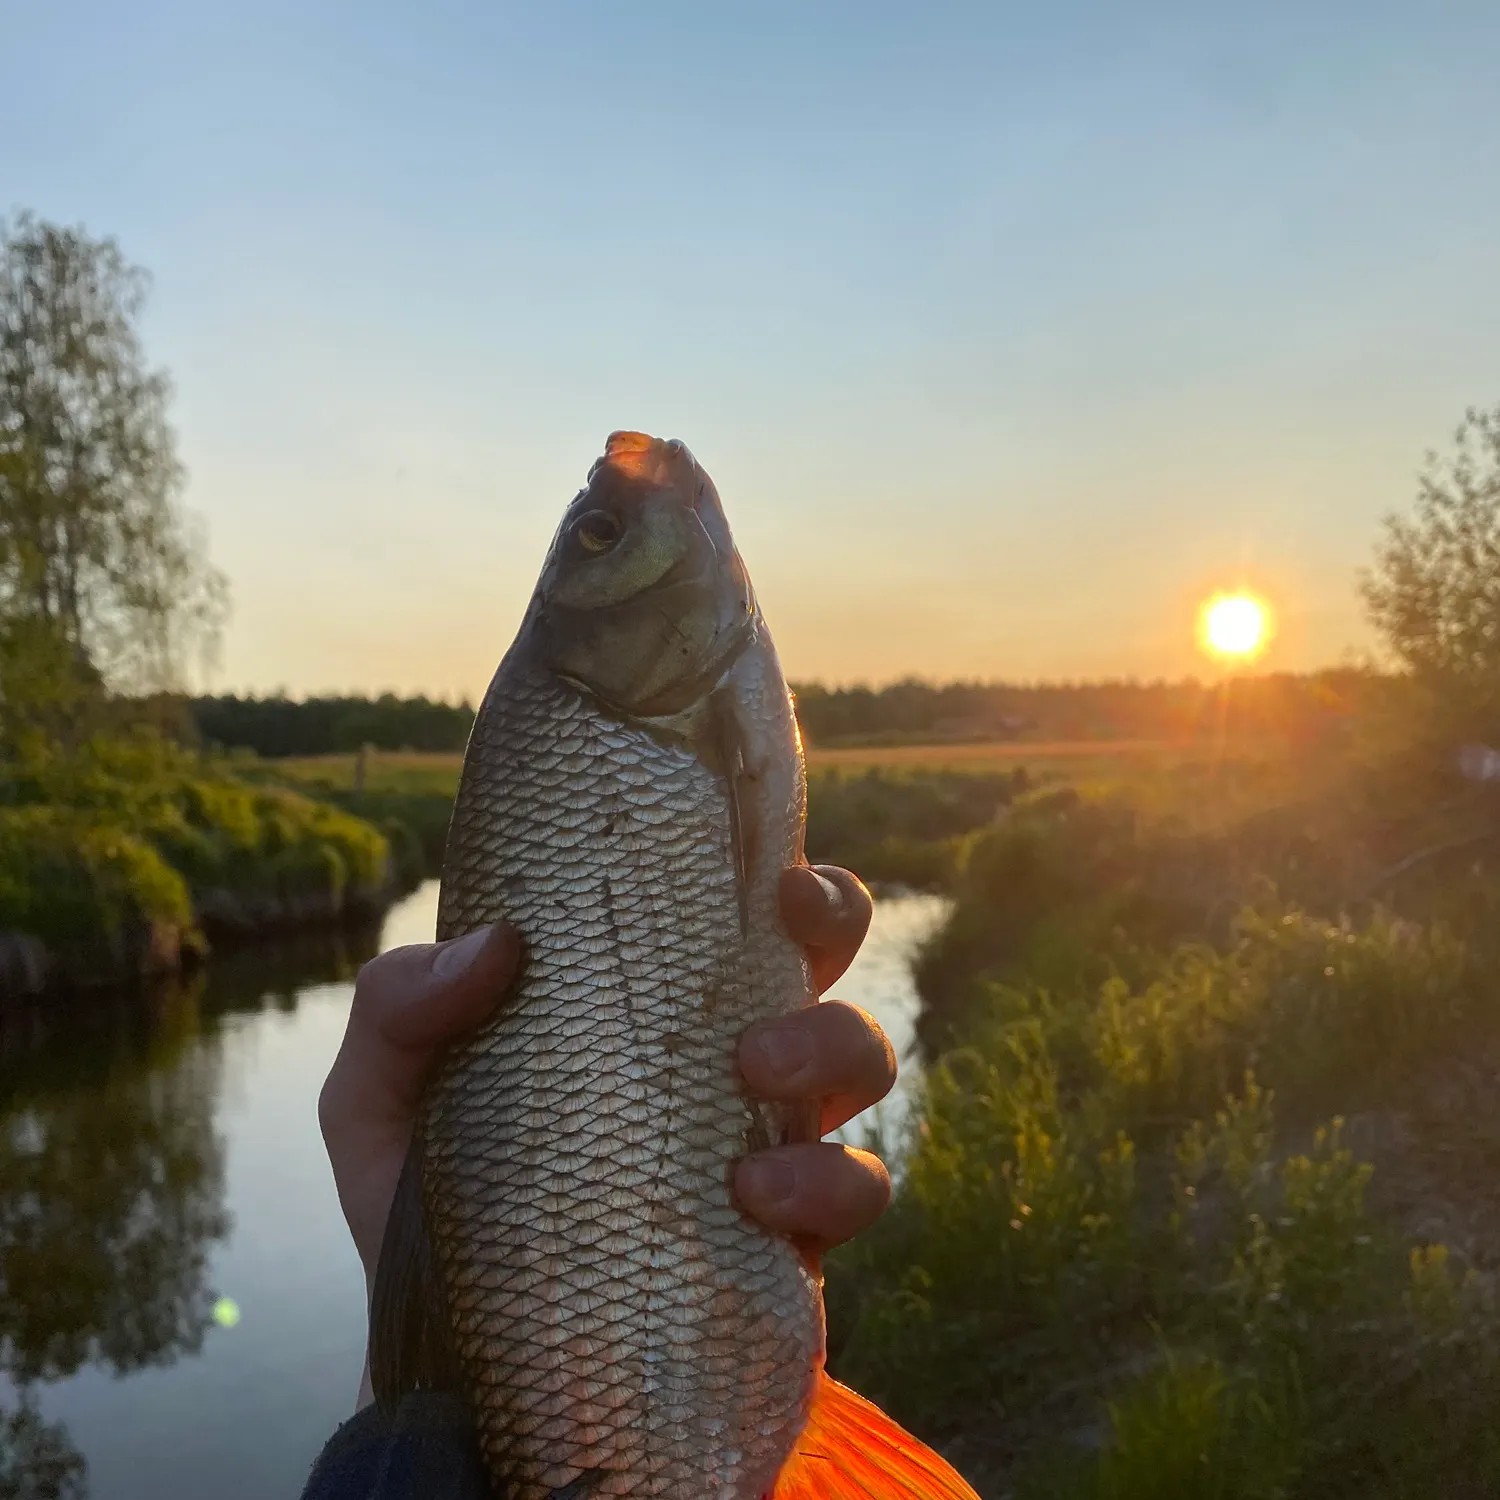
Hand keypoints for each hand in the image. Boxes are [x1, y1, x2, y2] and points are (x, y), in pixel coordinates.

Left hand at [319, 865, 891, 1300]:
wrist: (456, 1374)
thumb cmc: (426, 1206)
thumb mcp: (375, 1100)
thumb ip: (397, 1008)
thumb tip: (497, 945)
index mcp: (639, 994)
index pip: (724, 893)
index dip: (765, 851)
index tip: (760, 852)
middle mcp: (716, 1047)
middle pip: (824, 944)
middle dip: (831, 913)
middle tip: (784, 929)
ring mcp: (764, 1135)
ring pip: (861, 1051)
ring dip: (833, 1039)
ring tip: (754, 1073)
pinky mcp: (791, 1232)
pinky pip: (860, 1183)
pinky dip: (831, 1177)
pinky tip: (755, 1197)